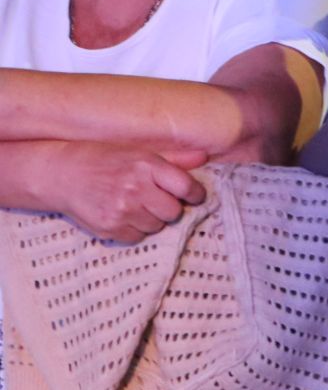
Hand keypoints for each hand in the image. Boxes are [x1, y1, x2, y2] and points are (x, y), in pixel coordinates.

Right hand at [47, 141, 208, 242]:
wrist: (61, 174)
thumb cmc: (104, 159)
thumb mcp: (138, 152)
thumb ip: (174, 158)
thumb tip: (204, 157)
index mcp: (147, 166)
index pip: (187, 188)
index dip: (195, 194)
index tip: (193, 196)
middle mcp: (136, 188)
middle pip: (174, 211)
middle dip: (169, 207)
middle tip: (155, 199)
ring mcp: (121, 210)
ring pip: (156, 227)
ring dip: (151, 219)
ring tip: (134, 205)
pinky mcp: (108, 228)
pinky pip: (137, 237)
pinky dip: (134, 230)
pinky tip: (122, 215)